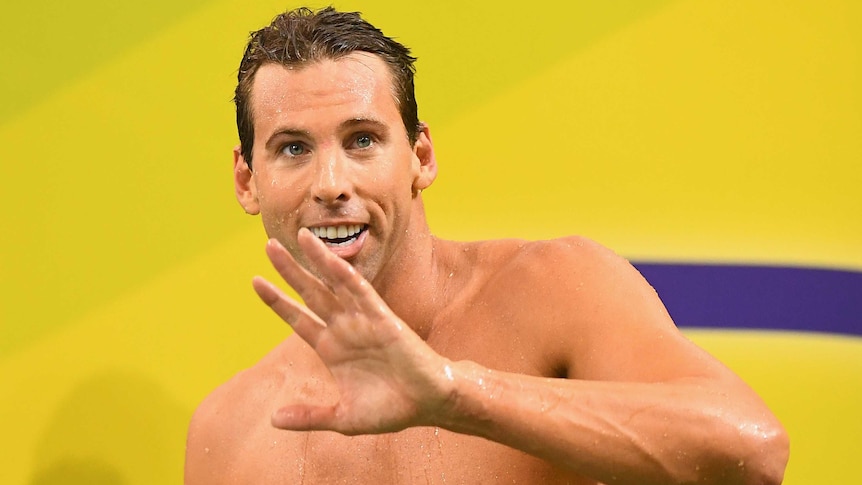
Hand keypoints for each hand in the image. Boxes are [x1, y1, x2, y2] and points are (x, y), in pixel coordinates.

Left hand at [251, 230, 452, 434]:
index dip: (277, 301)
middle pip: (311, 293)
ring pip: (335, 284)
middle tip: (269, 244)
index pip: (298, 318)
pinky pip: (363, 293)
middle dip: (290, 270)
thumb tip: (272, 420)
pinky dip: (347, 276)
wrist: (428, 404)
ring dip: (319, 260)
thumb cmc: (390, 408)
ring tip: (300, 236)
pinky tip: (332, 261)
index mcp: (331, 348)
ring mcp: (362, 321)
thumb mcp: (343, 417)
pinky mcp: (384, 319)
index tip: (256, 281)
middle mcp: (344, 328)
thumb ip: (309, 415)